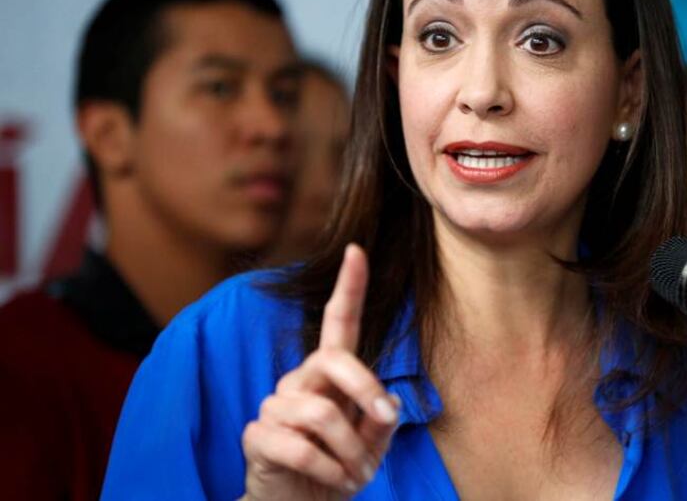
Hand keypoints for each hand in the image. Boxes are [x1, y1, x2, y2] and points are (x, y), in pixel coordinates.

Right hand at [241, 244, 398, 499]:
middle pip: (333, 360)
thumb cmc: (337, 471)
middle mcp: (298, 383)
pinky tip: (335, 483)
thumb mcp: (371, 448)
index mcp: (328, 377)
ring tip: (356, 474)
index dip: (349, 288)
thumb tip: (388, 404)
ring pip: (322, 414)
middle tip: (384, 420)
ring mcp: (274, 407)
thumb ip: (380, 424)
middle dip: (365, 388)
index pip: (338, 325)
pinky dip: (329, 472)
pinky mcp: (256, 437)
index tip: (358, 250)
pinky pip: (301, 447)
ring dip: (351, 452)